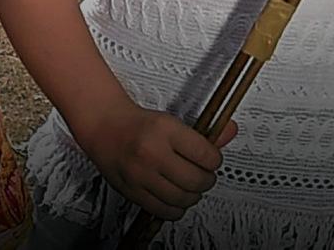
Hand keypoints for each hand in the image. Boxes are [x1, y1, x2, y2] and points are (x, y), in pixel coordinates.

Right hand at [81, 102, 236, 220]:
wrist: (104, 127)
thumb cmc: (137, 124)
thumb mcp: (171, 121)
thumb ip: (201, 133)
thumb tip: (230, 131)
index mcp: (164, 130)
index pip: (206, 154)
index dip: (215, 160)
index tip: (212, 159)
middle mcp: (152, 152)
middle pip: (197, 180)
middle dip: (207, 180)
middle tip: (204, 175)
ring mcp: (141, 175)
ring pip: (183, 198)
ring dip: (193, 195)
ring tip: (191, 186)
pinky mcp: (133, 192)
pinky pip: (164, 210)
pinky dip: (176, 209)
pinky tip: (176, 198)